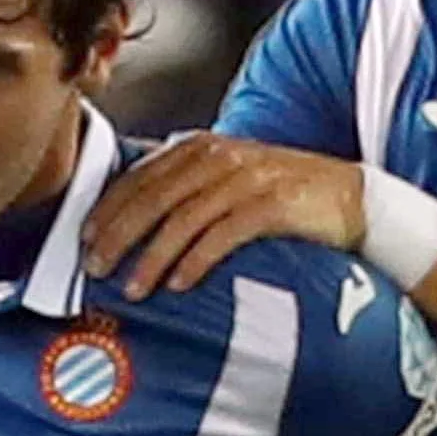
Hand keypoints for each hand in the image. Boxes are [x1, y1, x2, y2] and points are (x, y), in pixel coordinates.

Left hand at [85, 135, 360, 297]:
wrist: (353, 199)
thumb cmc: (286, 197)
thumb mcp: (230, 180)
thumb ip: (189, 188)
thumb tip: (139, 220)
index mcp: (201, 147)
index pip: (140, 176)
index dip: (108, 208)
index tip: (84, 240)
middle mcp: (219, 157)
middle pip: (153, 197)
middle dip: (118, 234)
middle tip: (94, 268)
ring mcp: (246, 179)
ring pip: (182, 218)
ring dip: (152, 256)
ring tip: (133, 288)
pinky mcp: (272, 205)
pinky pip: (223, 234)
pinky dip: (196, 260)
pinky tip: (178, 284)